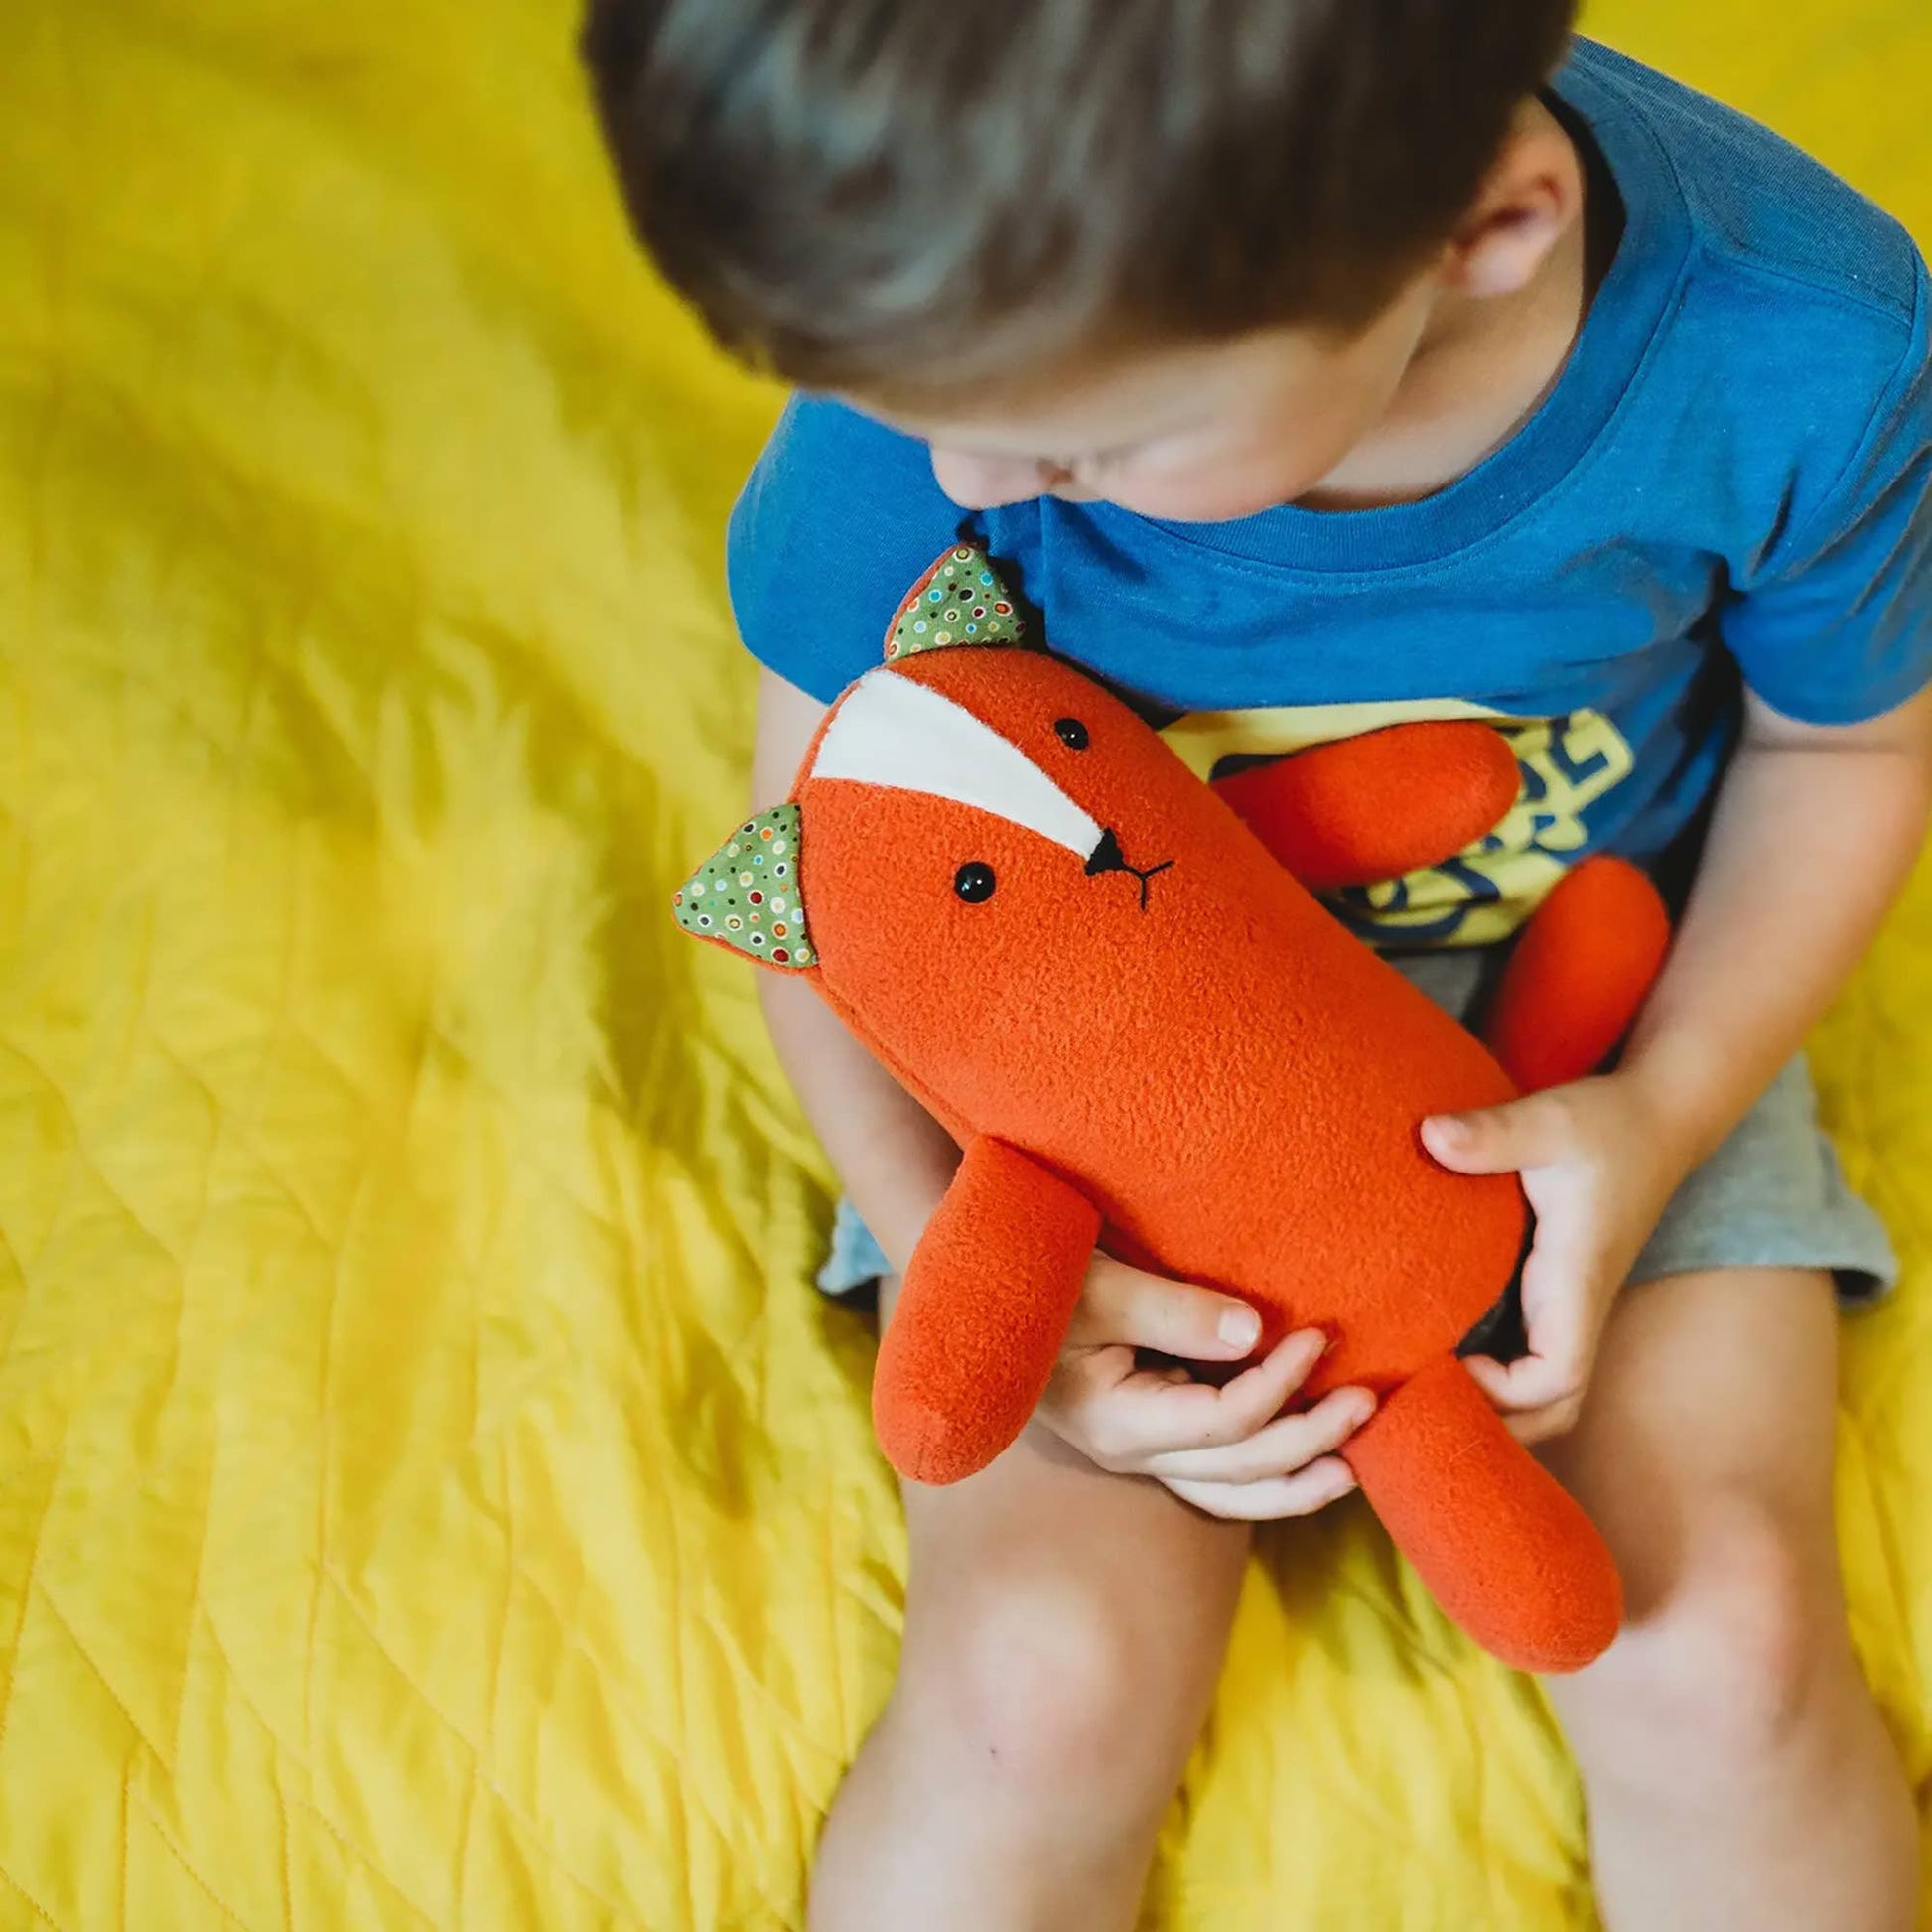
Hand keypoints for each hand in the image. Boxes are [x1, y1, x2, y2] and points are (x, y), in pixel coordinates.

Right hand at [1039, 1254, 1376, 1518]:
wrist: (984, 1293)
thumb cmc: (1032, 1277)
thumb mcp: (1096, 1283)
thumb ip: (1172, 1308)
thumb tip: (1255, 1332)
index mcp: (1117, 1421)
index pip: (1221, 1423)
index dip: (1277, 1386)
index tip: (1315, 1337)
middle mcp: (1132, 1452)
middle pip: (1238, 1468)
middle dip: (1307, 1438)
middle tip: (1365, 1400)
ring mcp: (1141, 1451)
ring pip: (1231, 1492)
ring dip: (1295, 1478)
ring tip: (1352, 1468)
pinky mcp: (1151, 1434)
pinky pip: (1220, 1474)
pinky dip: (1268, 1473)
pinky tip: (1309, 1463)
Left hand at [1422, 1070, 1696, 1444]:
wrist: (1656, 1116)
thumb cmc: (1605, 1122)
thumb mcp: (1550, 1121)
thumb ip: (1495, 1133)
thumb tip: (1431, 1136)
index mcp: (1574, 1282)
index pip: (1554, 1379)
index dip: (1502, 1391)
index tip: (1450, 1358)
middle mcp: (1573, 1307)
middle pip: (1552, 1409)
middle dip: (1497, 1424)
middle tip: (1421, 1397)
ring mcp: (1566, 1304)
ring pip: (1541, 1389)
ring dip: (1493, 1403)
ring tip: (1422, 1386)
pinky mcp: (1555, 1290)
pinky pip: (1527, 1354)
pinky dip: (1490, 1371)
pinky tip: (1436, 1349)